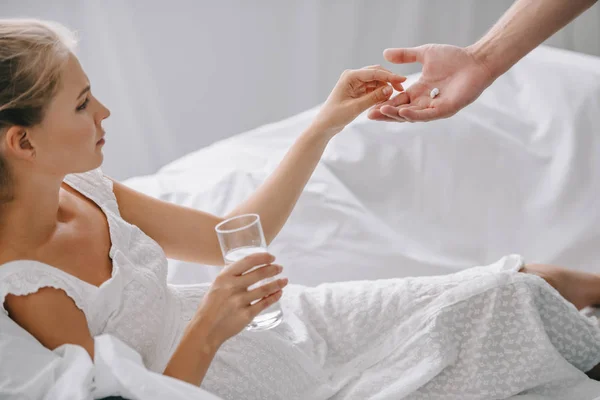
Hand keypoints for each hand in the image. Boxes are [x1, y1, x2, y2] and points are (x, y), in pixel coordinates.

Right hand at [192, 252, 287, 348]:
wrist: (205, 330)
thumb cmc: (210, 307)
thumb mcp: (216, 286)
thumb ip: (230, 277)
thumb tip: (247, 268)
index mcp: (224, 277)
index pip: (247, 261)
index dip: (262, 257)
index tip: (271, 257)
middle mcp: (232, 287)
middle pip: (259, 274)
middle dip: (273, 269)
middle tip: (279, 268)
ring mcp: (240, 301)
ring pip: (264, 289)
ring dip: (277, 283)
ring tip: (284, 280)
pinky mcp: (246, 315)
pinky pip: (264, 303)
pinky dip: (274, 297)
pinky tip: (279, 293)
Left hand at [312, 65, 405, 136]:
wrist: (324, 125)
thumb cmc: (335, 116)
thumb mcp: (355, 108)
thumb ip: (373, 98)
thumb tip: (389, 89)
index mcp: (350, 76)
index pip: (374, 72)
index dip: (390, 76)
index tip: (403, 80)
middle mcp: (353, 76)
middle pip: (376, 73)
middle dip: (389, 80)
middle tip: (402, 88)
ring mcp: (355, 83)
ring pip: (376, 81)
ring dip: (385, 87)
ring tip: (394, 97)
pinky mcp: (357, 90)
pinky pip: (372, 88)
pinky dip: (379, 93)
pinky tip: (386, 100)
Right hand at [368, 44, 494, 121]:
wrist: (476, 61)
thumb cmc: (454, 57)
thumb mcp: (424, 54)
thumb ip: (405, 55)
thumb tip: (385, 53)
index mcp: (418, 91)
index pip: (397, 101)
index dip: (383, 104)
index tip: (368, 106)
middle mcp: (424, 102)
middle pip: (400, 112)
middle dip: (385, 114)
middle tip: (369, 114)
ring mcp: (434, 107)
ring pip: (411, 115)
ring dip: (396, 115)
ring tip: (382, 111)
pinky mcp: (445, 109)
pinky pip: (427, 115)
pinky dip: (414, 114)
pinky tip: (403, 111)